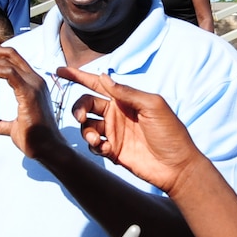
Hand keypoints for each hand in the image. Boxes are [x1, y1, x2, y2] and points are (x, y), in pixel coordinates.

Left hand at [0, 45, 62, 159]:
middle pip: (8, 53)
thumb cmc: (35, 139)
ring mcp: (34, 84)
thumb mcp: (10, 128)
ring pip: (6, 60)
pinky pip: (8, 72)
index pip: (12, 59)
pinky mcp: (29, 92)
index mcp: (32, 84)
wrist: (47, 150)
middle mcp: (35, 80)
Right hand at [55, 65, 206, 193]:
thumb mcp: (152, 106)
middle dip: (78, 108)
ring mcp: (114, 132)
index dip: (78, 76)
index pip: (97, 84)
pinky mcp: (112, 151)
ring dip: (86, 130)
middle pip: (86, 104)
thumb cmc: (170, 132)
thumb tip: (104, 77)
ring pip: (87, 126)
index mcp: (125, 99)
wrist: (176, 166)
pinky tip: (105, 149)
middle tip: (81, 116)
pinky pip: (93, 145)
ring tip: (97, 139)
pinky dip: (94, 145)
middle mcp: (116, 114)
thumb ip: (127, 92)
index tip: (60, 70)